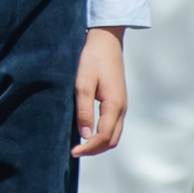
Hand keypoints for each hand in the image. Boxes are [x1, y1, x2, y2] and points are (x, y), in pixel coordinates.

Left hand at [73, 26, 127, 156]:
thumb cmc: (93, 59)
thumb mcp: (83, 84)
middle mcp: (121, 108)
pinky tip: (86, 132)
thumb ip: (83, 110)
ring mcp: (121, 105)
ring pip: (113, 134)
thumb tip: (84, 136)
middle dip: (94, 150)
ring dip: (98, 144)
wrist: (106, 40)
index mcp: (114, 105)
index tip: (72, 152)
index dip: (88, 148)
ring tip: (79, 145)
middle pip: (111, 140)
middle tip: (74, 151)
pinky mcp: (117, 101)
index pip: (103, 137)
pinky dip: (101, 134)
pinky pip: (112, 125)